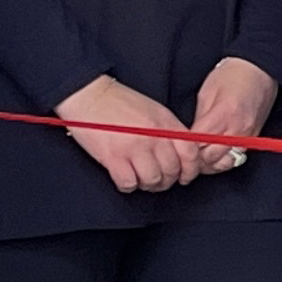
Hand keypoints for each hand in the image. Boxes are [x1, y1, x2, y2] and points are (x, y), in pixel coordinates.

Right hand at [58, 73, 197, 194]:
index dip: (190, 170)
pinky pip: (128, 183)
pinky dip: (128, 186)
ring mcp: (134, 147)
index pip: (190, 153)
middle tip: (158, 181)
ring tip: (141, 179)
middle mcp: (153, 136)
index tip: (185, 177)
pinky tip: (125, 179)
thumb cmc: (121, 104)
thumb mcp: (154, 112)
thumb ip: (170, 132)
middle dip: (167, 181)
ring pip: (152, 180)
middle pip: (172, 170)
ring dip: (148, 185)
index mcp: (166, 123)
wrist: (90, 96)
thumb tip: (183, 155)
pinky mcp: (113, 157)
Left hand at [187, 56, 275, 174]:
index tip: (177, 145)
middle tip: (186, 153)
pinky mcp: (253, 139)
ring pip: (224, 162)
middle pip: (210, 158)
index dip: (184, 146)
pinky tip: (216, 153)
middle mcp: (238, 129)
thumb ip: (199, 119)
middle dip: (196, 158)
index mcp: (223, 114)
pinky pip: (236, 157)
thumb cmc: (233, 76)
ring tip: (201, 155)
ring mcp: (248, 136)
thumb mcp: (207, 93)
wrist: (259, 70)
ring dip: (210, 162)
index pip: (198, 142)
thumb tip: (190, 137)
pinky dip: (224, 158)